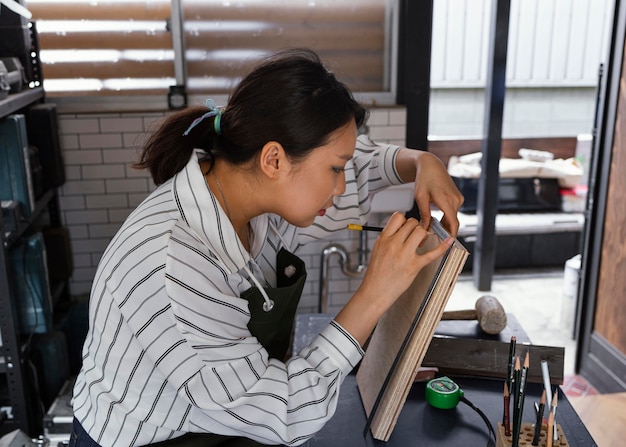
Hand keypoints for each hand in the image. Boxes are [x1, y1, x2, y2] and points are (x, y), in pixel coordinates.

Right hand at [335, 212, 453, 345]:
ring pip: (421, 231)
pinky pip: (432, 253)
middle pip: (412, 223)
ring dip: (423, 235)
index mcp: (384, 239)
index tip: (406, 227)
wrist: (374, 291)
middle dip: (416, 227)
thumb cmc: (376, 273)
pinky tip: (449, 241)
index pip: (398, 217)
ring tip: (420, 243)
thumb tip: (401, 229)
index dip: (405, 220)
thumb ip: (389, 238)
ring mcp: (404, 255)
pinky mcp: (414, 266)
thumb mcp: (377, 250)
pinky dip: (443, 246)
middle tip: (415, 237)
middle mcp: (394, 244)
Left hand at [395, 149, 463, 235]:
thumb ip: (424, 215)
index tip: (448, 243)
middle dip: (445, 230)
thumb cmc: (425, 179)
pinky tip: (438, 219)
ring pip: (453, 217)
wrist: (431, 166)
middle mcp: (455, 199)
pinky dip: (447, 217)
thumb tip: (425, 229)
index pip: (453, 222)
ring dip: (445, 224)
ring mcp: (458, 198)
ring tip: (433, 228)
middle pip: (453, 221)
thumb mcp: (421, 198)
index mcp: (446, 200)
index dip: (451, 234)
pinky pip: (454, 211)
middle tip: (434, 238)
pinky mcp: (458, 197)